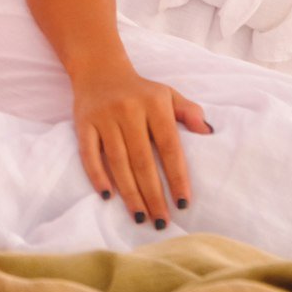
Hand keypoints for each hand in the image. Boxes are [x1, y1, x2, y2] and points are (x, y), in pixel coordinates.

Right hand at [71, 67, 212, 226]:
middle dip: (153, 195)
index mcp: (154, 104)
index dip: (177, 177)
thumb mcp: (168, 94)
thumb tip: (208, 132)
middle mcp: (128, 110)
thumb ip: (189, 111)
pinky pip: (89, 153)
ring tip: (141, 217)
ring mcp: (104, 117)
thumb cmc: (140, 90)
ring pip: (118, 162)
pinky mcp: (83, 123)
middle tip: (161, 222)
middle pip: (143, 160)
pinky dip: (97, 175)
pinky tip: (108, 196)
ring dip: (130, 193)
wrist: (99, 69)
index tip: (183, 204)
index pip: (169, 146)